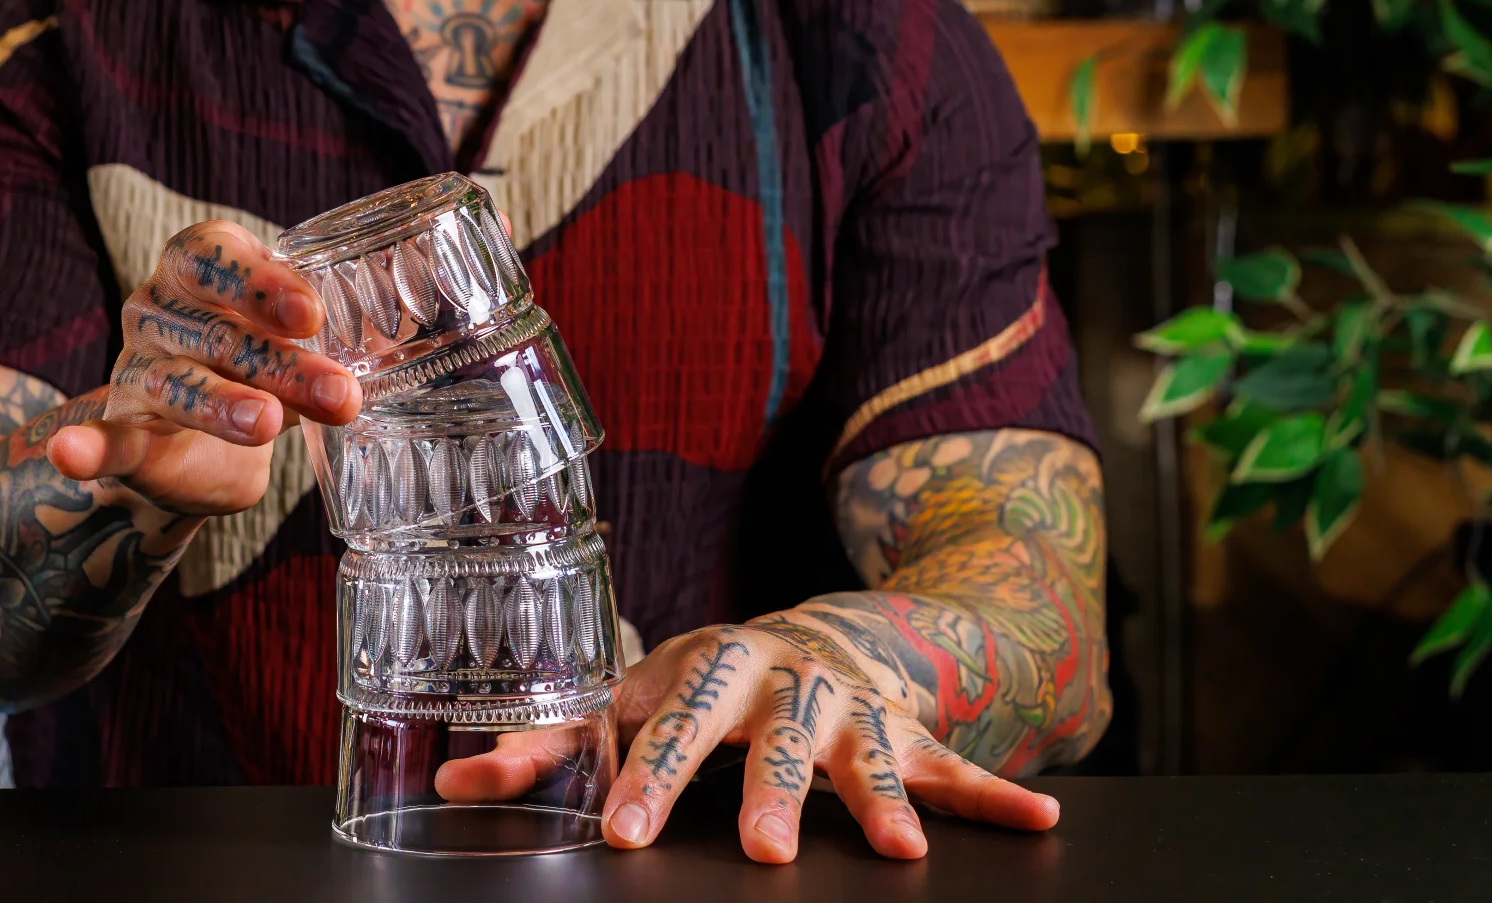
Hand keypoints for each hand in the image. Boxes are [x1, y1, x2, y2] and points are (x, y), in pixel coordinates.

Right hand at [45, 221, 360, 515]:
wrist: (203, 451)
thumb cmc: (263, 368)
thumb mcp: (308, 341)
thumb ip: (356, 323)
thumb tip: (446, 280)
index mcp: (200, 270)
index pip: (215, 255)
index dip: (259, 279)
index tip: (310, 313)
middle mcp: (158, 310)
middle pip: (215, 329)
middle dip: (280, 361)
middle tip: (340, 394)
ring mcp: (134, 371)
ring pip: (176, 383)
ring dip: (224, 405)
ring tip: (269, 424)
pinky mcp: (122, 433)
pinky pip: (103, 439)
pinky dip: (83, 447)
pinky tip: (67, 454)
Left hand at [436, 608, 1058, 863]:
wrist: (817, 634)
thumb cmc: (703, 682)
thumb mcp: (631, 698)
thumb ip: (549, 745)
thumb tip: (451, 780)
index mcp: (702, 668)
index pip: (664, 720)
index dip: (644, 773)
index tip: (622, 831)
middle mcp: (778, 678)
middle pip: (768, 736)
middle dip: (767, 792)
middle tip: (763, 855)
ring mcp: (850, 703)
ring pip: (867, 750)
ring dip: (883, 800)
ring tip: (902, 857)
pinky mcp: (911, 730)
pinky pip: (955, 763)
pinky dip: (998, 796)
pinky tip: (1040, 822)